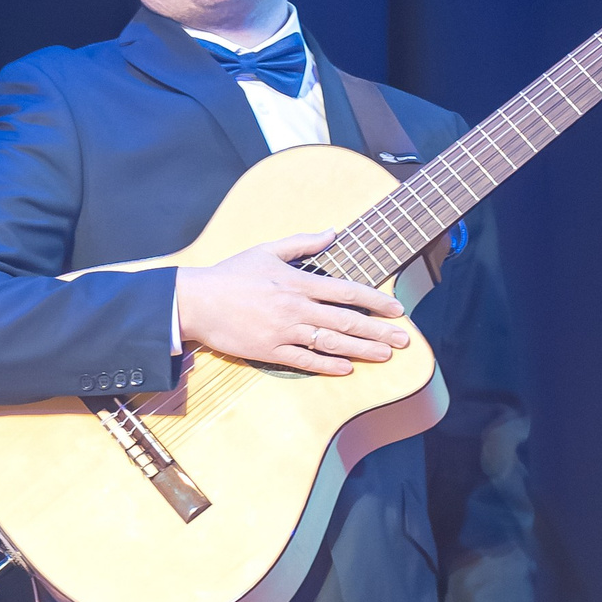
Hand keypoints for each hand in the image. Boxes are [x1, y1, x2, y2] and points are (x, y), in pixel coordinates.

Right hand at [174, 229, 410, 377]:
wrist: (196, 301)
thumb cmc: (231, 274)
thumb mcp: (267, 250)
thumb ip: (302, 243)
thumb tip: (332, 232)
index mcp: (298, 282)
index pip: (348, 291)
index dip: (376, 300)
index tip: (398, 309)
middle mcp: (296, 308)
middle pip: (347, 321)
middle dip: (379, 332)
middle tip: (404, 341)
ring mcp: (283, 331)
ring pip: (331, 343)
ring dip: (362, 351)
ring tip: (385, 356)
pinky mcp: (269, 351)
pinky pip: (304, 361)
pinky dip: (327, 366)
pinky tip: (347, 369)